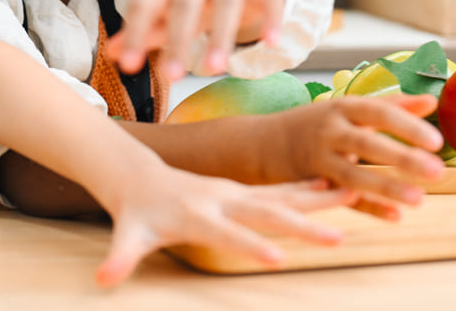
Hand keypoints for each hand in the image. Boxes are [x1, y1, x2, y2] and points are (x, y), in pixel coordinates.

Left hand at [95, 170, 354, 286]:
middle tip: (339, 237)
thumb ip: (119, 258)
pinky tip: (338, 187)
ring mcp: (235, 192)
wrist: (139, 175)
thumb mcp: (126, 236)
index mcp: (196, 215)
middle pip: (266, 212)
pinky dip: (310, 189)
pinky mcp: (244, 191)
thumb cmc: (135, 212)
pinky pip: (282, 190)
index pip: (226, 234)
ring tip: (353, 194)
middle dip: (301, 225)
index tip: (277, 258)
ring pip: (282, 195)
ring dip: (317, 197)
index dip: (249, 245)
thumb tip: (102, 281)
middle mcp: (221, 200)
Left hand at [106, 0, 283, 80]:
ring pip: (226, 1)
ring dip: (220, 34)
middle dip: (177, 39)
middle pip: (184, 3)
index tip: (128, 67)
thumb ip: (143, 30)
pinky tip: (271, 42)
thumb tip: (112, 52)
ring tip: (215, 69)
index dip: (135, 33)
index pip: (145, 5)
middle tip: (171, 77)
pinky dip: (271, 18)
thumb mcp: (167, 12)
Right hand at [260, 93, 444, 219]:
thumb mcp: (346, 108)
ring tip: (419, 199)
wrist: (262, 143)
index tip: (436, 141)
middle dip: (401, 158)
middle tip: (437, 171)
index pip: (377, 112)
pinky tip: (395, 217)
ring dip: (385, 187)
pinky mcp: (311, 185)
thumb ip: (390, 105)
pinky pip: (341, 199)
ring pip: (353, 175)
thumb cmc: (316, 123)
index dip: (406, 125)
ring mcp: (318, 160)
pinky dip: (367, 208)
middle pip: (366, 144)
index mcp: (341, 108)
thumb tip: (432, 102)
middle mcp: (329, 132)